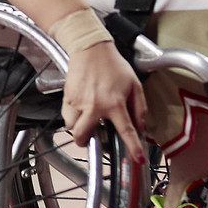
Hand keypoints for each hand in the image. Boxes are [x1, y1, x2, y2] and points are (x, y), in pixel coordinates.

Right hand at [61, 45, 146, 164]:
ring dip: (78, 127)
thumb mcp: (134, 83)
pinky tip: (79, 107)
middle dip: (85, 142)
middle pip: (83, 136)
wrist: (90, 48)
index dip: (133, 147)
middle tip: (91, 137)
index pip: (126, 130)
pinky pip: (66, 115)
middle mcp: (95, 105)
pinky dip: (72, 116)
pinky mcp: (67, 97)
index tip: (138, 159)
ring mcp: (78, 102)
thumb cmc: (113, 65)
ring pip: (72, 127)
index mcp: (115, 103)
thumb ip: (139, 107)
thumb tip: (141, 127)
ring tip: (85, 118)